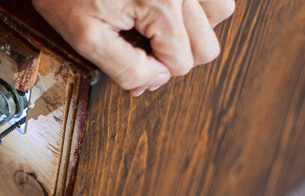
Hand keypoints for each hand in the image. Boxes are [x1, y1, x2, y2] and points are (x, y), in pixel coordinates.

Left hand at [32, 0, 234, 95]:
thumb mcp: (85, 37)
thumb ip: (124, 68)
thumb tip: (154, 80)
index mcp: (162, 4)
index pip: (181, 63)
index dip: (155, 69)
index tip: (132, 56)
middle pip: (206, 44)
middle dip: (177, 52)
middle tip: (146, 44)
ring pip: (219, 12)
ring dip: (194, 26)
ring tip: (160, 24)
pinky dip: (195, 4)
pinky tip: (169, 7)